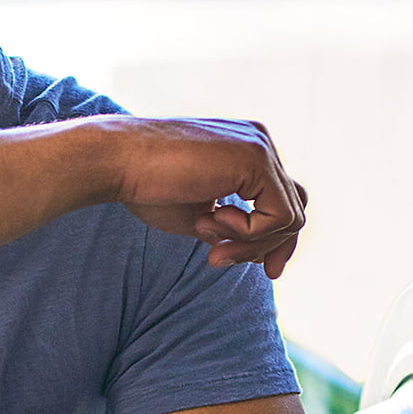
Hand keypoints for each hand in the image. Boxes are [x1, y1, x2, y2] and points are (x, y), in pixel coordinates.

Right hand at [102, 117, 307, 279]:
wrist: (118, 162)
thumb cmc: (147, 188)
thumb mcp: (199, 215)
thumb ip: (232, 228)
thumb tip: (261, 254)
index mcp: (247, 150)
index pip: (283, 200)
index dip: (276, 240)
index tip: (265, 270)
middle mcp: (260, 143)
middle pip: (294, 210)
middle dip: (264, 248)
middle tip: (218, 261)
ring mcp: (261, 148)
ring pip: (289, 218)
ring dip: (250, 245)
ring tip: (209, 244)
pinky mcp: (256, 159)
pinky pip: (279, 217)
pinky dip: (249, 235)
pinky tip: (210, 223)